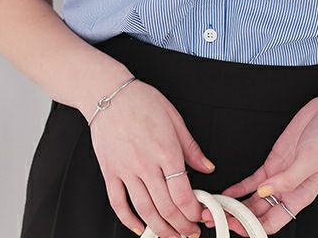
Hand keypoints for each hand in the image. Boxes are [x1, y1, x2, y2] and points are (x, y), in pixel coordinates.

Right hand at [89, 79, 215, 237]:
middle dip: (181, 225)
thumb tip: (207, 167)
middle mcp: (145, 164)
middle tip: (189, 231)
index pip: (182, 193)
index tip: (200, 215)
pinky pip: (118, 204)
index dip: (193, 211)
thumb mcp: (175, 118)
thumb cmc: (142, 101)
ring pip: (144, 211)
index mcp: (166, 150)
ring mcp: (126, 171)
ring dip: (160, 229)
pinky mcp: (110, 173)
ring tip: (171, 236)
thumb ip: (192, 147)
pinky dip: (129, 221)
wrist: (109, 94)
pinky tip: (140, 227)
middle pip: (165, 207)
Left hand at [199, 96, 317, 236]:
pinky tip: (227, 193)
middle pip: (259, 213)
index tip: (235, 226)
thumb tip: (265, 193)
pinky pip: (252, 180)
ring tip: (216, 208)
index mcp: (301, 196)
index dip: (253, 227)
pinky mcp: (273, 161)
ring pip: (253, 199)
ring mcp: (279, 175)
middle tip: (217, 218)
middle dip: (238, 218)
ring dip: (236, 205)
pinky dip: (239, 188)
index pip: (273, 222)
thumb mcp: (311, 159)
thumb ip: (288, 178)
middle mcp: (288, 189)